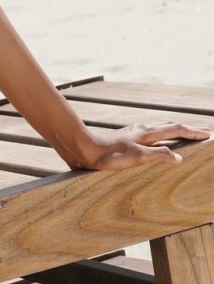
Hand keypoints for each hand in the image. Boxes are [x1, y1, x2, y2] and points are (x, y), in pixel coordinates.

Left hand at [68, 121, 209, 171]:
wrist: (82, 149)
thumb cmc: (108, 156)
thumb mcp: (136, 158)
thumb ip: (158, 155)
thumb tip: (179, 157)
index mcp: (147, 133)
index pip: (176, 129)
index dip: (192, 132)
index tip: (208, 134)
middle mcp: (141, 130)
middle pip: (169, 125)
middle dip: (186, 128)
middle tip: (201, 131)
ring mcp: (132, 132)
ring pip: (158, 128)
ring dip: (173, 130)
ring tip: (181, 133)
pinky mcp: (123, 137)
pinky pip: (148, 133)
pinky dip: (159, 134)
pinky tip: (152, 140)